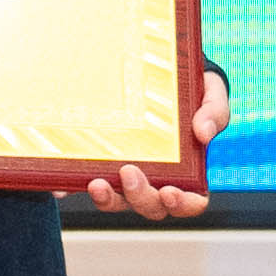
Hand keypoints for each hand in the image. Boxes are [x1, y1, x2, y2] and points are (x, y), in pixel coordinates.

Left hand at [75, 56, 235, 222]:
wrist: (165, 70)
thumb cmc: (194, 91)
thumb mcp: (211, 95)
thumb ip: (214, 113)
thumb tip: (203, 133)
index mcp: (189, 172)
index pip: (191, 202)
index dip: (182, 205)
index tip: (170, 192)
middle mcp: (157, 179)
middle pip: (150, 206)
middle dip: (139, 196)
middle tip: (130, 173)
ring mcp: (127, 175)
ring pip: (117, 201)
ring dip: (107, 199)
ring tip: (96, 182)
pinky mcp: (102, 163)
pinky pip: (86, 180)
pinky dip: (71, 187)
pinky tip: (60, 185)